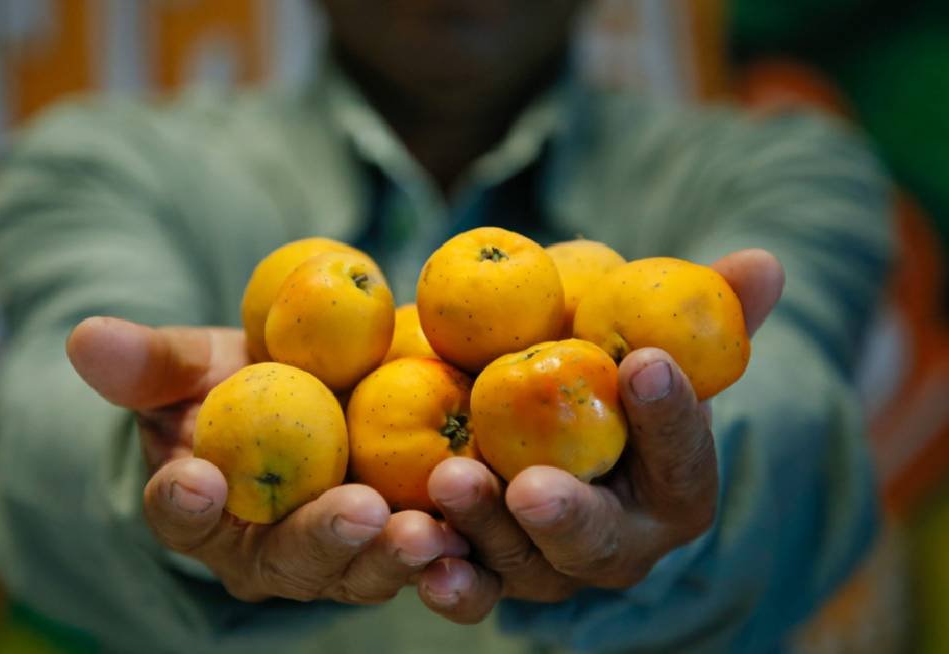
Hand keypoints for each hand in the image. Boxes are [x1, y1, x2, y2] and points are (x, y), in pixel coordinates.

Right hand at [67, 317, 464, 603]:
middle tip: (360, 515)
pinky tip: (491, 525)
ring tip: (434, 531)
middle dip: (325, 541)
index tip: (195, 475)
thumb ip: (151, 361)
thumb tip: (83, 337)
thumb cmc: (239, 382)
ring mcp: (343, 555)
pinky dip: (463, 552)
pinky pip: (435, 556)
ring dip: (401, 557)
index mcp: (208, 510)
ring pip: (367, 570)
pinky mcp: (404, 541)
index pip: (183, 514)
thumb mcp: (196, 364)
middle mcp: (272, 551)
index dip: (184, 502)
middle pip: (291, 560)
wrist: (308, 395)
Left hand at [417, 249, 785, 622]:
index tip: (645, 361)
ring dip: (484, 531)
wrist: (541, 429)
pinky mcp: (490, 573)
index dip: (672, 414)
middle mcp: (618, 544)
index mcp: (675, 489)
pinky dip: (448, 578)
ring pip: (522, 565)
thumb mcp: (646, 340)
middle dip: (566, 513)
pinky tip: (418, 552)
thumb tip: (764, 262)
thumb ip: (704, 310)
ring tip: (451, 484)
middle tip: (532, 483)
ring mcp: (550, 567)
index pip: (683, 456)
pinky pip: (471, 587)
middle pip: (597, 539)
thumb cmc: (606, 380)